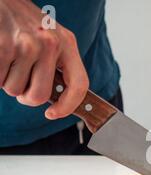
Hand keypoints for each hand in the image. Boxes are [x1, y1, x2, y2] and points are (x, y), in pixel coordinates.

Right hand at [0, 0, 87, 118]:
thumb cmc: (22, 22)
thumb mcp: (49, 38)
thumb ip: (57, 65)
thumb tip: (59, 101)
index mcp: (67, 43)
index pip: (79, 85)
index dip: (68, 106)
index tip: (52, 114)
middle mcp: (50, 43)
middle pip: (39, 96)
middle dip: (25, 96)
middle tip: (19, 81)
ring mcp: (26, 45)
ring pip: (15, 90)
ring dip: (7, 81)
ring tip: (8, 58)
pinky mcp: (3, 46)